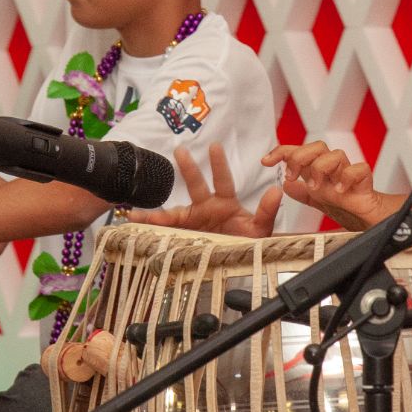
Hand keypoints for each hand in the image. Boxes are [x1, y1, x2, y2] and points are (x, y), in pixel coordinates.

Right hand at [129, 145, 281, 236]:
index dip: (219, 165)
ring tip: (138, 213)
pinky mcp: (184, 235)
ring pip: (174, 213)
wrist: (241, 264)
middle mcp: (207, 208)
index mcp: (226, 203)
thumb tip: (276, 190)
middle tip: (180, 150)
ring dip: (157, 213)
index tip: (215, 147)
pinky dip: (150, 229)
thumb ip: (267, 211)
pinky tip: (134, 225)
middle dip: (188, 169)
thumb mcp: (260, 229)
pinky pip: (166, 232)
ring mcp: (194, 221)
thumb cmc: (248, 243)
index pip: (223, 180)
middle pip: (196, 186)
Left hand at [262, 142, 386, 230]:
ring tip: (317, 188)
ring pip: (337, 154)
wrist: (372, 222)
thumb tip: (286, 185)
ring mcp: (349, 176)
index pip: (300, 152)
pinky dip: (348, 177)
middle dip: (300, 157)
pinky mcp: (365, 185)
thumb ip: (303, 194)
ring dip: (321, 168)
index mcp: (320, 173)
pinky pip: (361, 169)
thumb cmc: (350, 209)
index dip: (282, 152)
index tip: (266, 161)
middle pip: (317, 146)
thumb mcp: (320, 202)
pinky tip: (341, 191)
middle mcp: (334, 171)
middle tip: (292, 176)